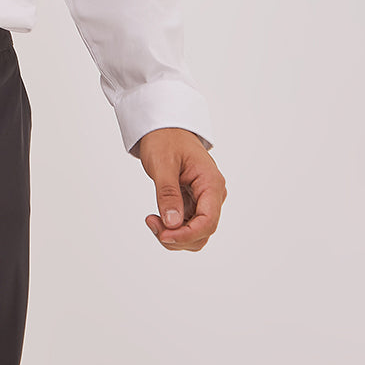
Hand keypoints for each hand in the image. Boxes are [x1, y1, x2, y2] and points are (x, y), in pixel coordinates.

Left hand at [135, 127, 226, 251]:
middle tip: (151, 223)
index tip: (164, 236)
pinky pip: (187, 225)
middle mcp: (212, 194)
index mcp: (211, 183)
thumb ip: (168, 194)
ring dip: (174, 235)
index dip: (187, 234)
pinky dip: (172, 228)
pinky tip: (156, 218)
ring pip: (196, 233)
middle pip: (203, 232)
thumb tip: (173, 223)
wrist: (164, 128)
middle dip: (178, 237)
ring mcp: (204, 200)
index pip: (208, 221)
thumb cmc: (165, 139)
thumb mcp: (162, 164)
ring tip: (152, 221)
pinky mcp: (193, 203)